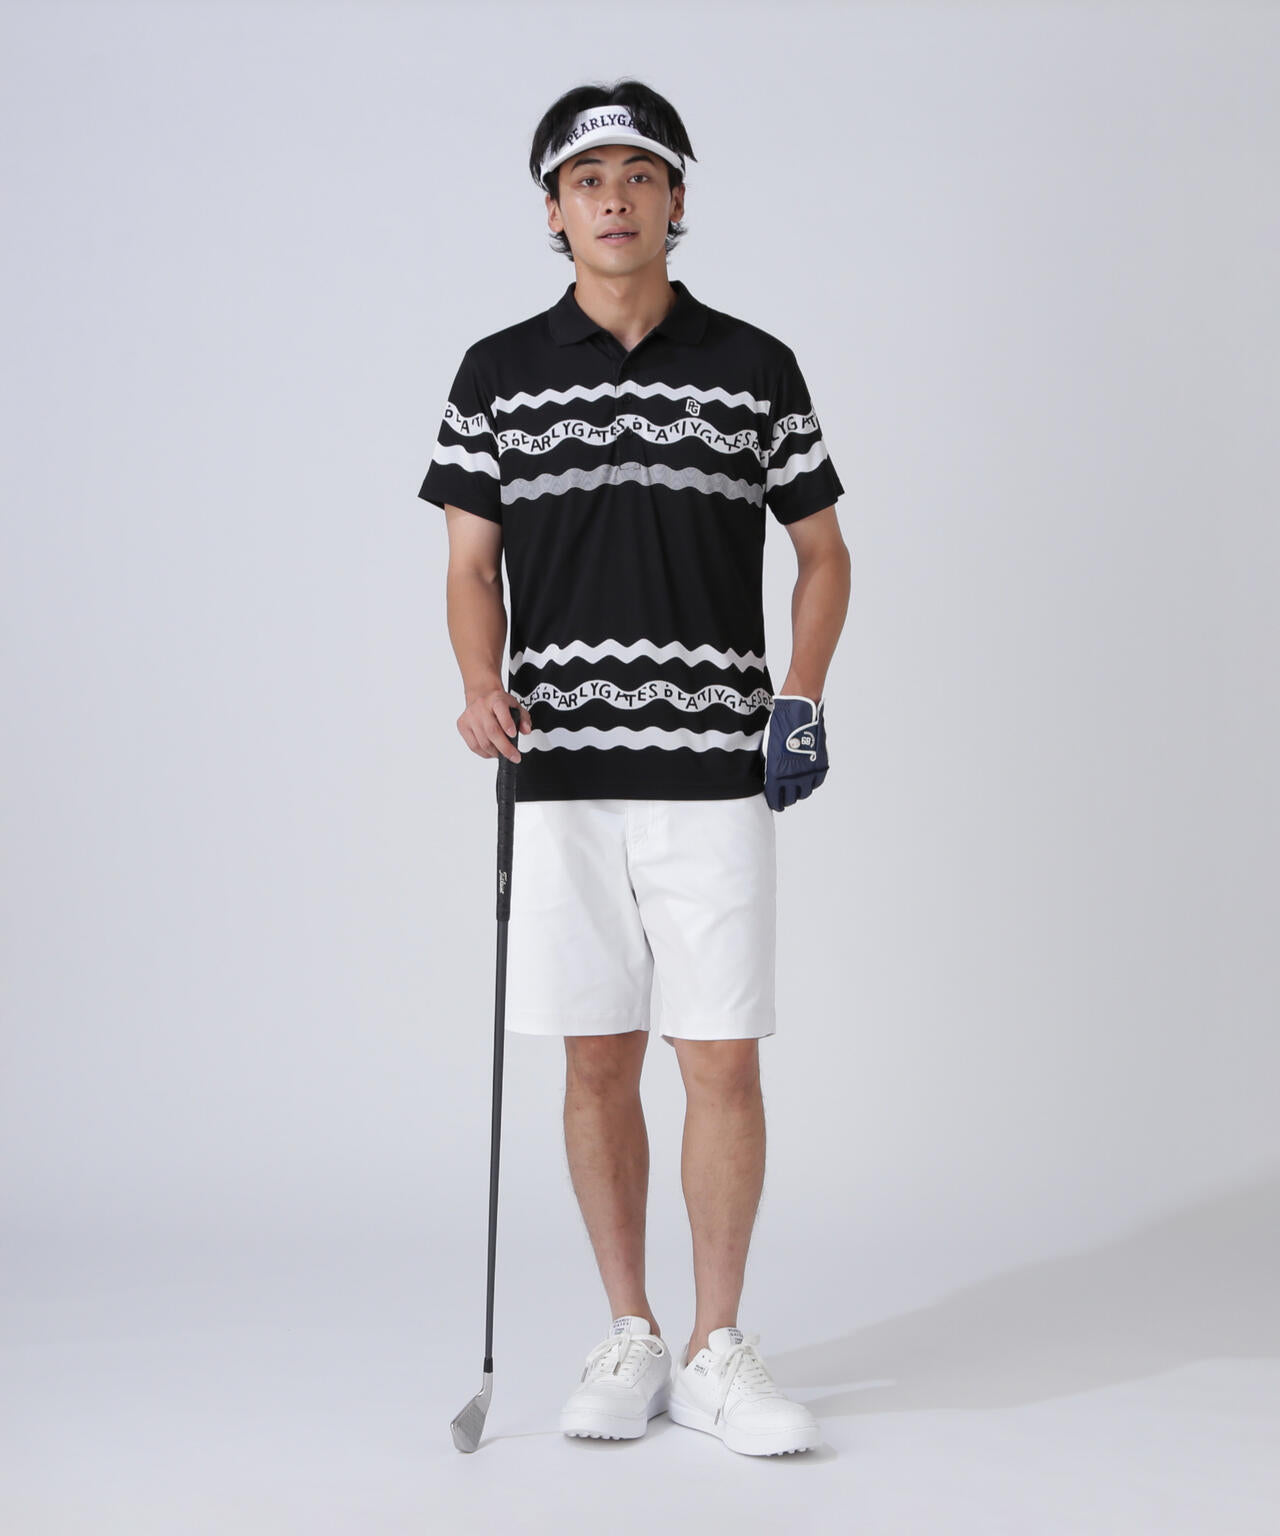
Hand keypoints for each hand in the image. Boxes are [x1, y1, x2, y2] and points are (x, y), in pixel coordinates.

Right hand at [458, 687, 530, 763]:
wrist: (481, 696)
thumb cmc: (498, 703)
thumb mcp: (515, 706)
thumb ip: (524, 719)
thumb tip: (526, 730)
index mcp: (496, 699)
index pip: (501, 710)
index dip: (507, 723)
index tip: (513, 734)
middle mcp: (481, 707)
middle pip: (492, 731)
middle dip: (505, 748)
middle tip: (514, 756)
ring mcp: (470, 716)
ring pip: (482, 742)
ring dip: (495, 753)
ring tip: (503, 754)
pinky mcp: (462, 725)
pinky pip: (473, 746)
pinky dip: (484, 753)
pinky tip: (492, 752)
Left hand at [762, 694, 828, 810]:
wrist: (799, 713)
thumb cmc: (779, 726)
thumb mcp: (766, 747)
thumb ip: (767, 764)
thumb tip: (765, 775)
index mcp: (777, 773)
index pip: (775, 797)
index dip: (775, 803)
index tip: (775, 804)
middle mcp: (794, 777)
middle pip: (791, 798)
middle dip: (786, 799)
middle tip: (784, 797)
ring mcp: (808, 772)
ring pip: (804, 792)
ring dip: (799, 792)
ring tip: (795, 789)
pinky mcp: (820, 765)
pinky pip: (816, 782)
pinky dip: (811, 783)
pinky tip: (806, 780)